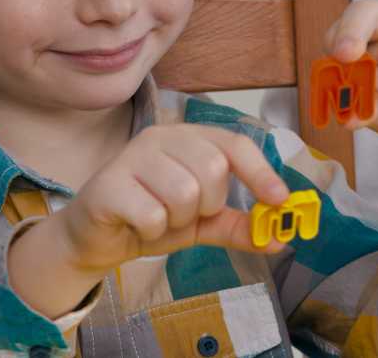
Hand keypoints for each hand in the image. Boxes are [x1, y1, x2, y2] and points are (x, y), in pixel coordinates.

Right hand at [58, 124, 291, 270]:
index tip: (280, 200)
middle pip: (213, 169)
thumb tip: (280, 238)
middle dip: (207, 205)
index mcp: (188, 138)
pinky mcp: (109, 184)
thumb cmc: (150, 219)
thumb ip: (238, 226)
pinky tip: (137, 224)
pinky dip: (152, 230)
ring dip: (178, 220)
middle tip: (185, 213)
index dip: (261, 172)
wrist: (97, 239)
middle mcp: (160, 137)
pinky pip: (153, 214)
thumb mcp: (202, 224)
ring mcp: (131, 156)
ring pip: (184, 193)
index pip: (235, 144)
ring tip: (159, 218)